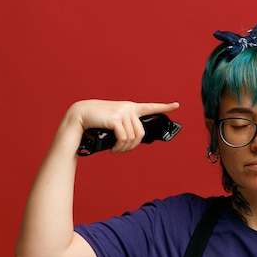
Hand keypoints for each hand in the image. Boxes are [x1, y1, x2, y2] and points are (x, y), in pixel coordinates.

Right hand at [65, 99, 179, 152]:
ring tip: (116, 150)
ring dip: (124, 149)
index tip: (176, 105)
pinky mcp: (116, 118)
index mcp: (130, 107)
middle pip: (140, 133)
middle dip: (133, 146)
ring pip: (132, 138)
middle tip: (122, 151)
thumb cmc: (96, 122)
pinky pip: (124, 139)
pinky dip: (119, 148)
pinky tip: (114, 149)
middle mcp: (129, 108)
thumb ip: (126, 127)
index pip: (151, 107)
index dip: (165, 106)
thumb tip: (134, 141)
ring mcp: (123, 112)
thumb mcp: (114, 122)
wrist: (80, 116)